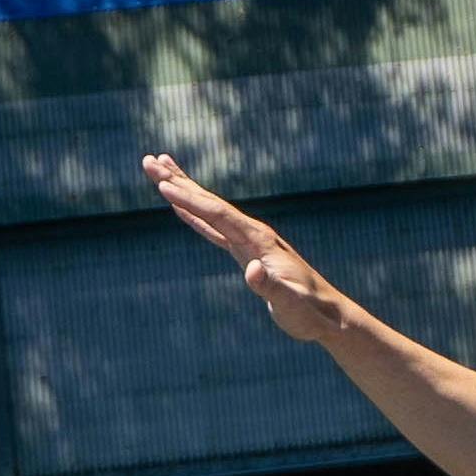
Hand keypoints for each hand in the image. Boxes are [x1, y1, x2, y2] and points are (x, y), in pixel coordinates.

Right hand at [143, 152, 349, 346]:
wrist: (327, 315)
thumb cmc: (308, 311)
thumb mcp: (289, 304)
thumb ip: (271, 287)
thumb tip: (251, 271)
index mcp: (258, 240)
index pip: (218, 214)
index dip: (190, 200)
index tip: (162, 185)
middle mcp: (252, 233)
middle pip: (209, 202)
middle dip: (178, 181)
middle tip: (148, 161)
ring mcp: (248, 241)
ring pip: (209, 209)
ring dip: (184, 189)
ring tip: (158, 168)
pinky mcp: (246, 252)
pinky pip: (214, 227)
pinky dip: (195, 214)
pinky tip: (181, 206)